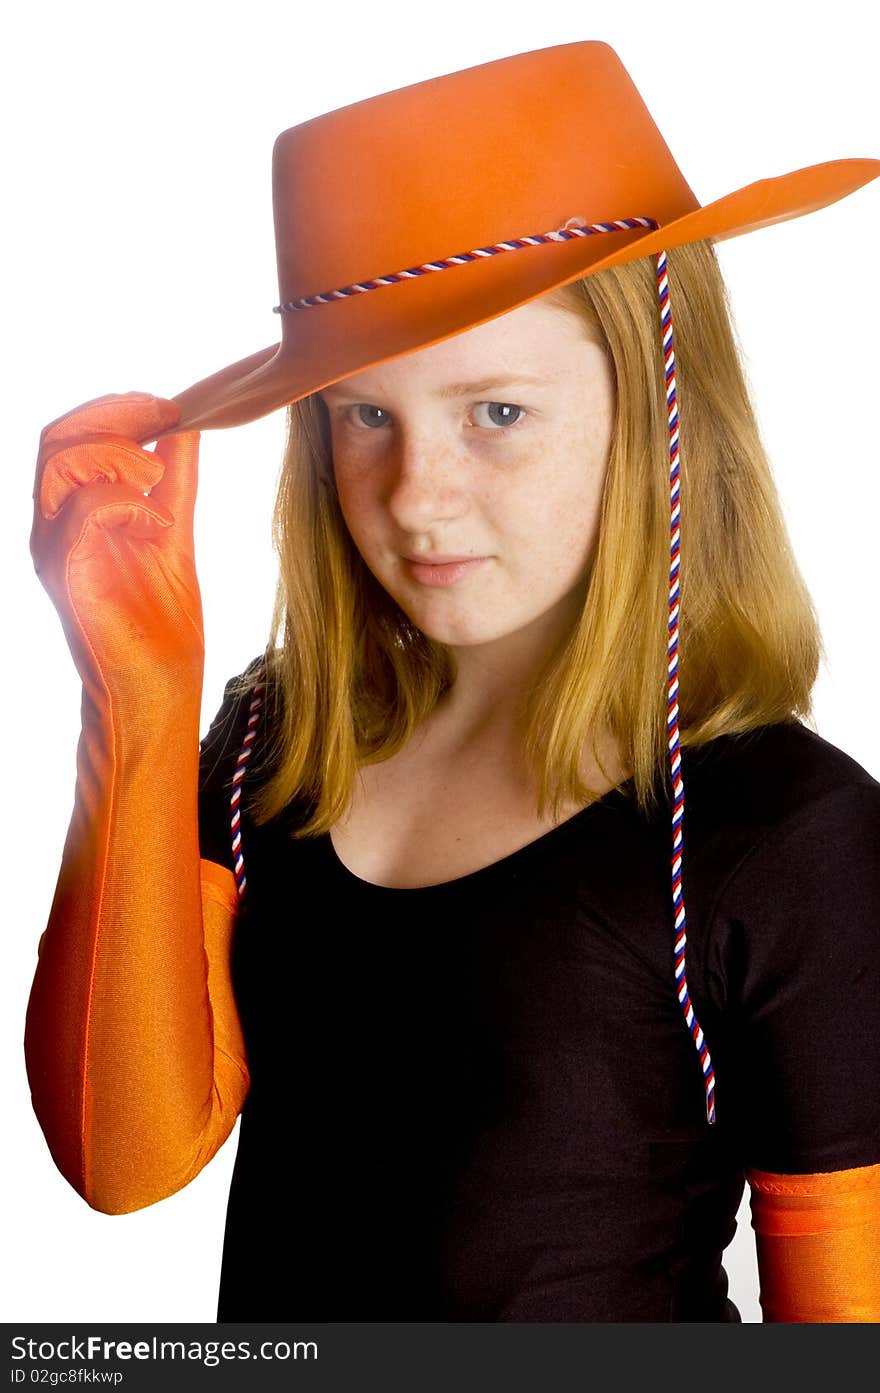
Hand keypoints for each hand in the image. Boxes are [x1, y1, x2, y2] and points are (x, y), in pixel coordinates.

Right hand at [30, 392, 204, 701]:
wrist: (158, 682)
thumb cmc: (161, 617)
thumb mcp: (173, 529)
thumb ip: (175, 478)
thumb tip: (186, 422)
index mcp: (71, 511)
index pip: (69, 435)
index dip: (115, 408)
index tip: (167, 406)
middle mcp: (52, 526)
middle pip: (57, 439)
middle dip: (114, 416)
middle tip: (165, 420)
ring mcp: (54, 549)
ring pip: (60, 464)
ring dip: (118, 455)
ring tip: (157, 479)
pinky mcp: (67, 575)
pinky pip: (82, 513)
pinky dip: (124, 502)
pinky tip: (155, 522)